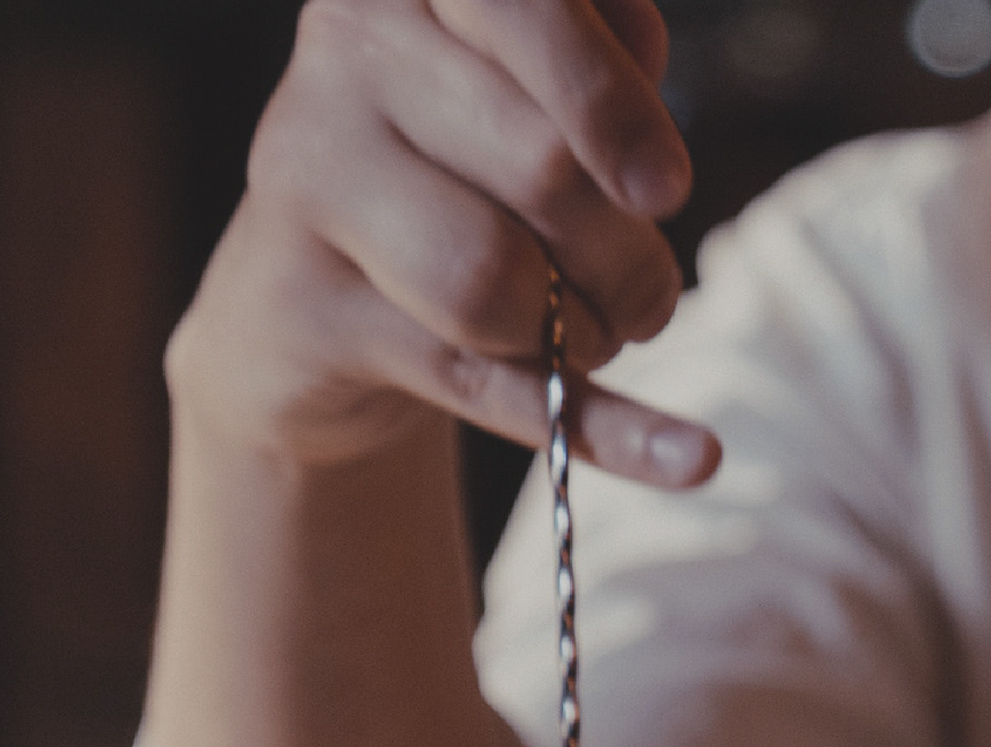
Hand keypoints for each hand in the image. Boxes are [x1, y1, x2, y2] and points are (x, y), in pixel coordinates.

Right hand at [169, 0, 719, 487]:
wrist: (301, 307)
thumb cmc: (454, 173)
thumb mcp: (531, 91)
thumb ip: (605, 60)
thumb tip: (649, 99)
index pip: (521, 5)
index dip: (614, 101)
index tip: (666, 191)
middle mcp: (344, 59)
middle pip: (539, 165)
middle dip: (627, 253)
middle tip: (647, 294)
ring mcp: (308, 179)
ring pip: (490, 277)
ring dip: (586, 330)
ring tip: (596, 336)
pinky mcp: (302, 306)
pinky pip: (475, 377)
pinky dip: (600, 427)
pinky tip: (688, 458)